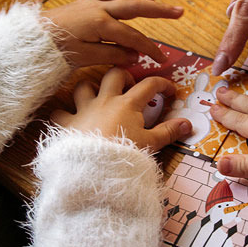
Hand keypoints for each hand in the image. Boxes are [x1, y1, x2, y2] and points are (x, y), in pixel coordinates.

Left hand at [44, 0, 182, 67]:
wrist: (30, 39)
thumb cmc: (54, 50)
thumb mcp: (84, 58)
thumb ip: (111, 55)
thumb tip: (134, 56)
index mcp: (100, 23)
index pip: (132, 37)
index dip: (148, 48)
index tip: (161, 59)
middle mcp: (98, 7)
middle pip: (135, 5)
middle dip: (159, 9)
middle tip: (180, 11)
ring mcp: (90, 1)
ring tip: (154, 0)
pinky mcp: (83, 1)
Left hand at [51, 67, 190, 151]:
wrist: (95, 172)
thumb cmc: (125, 156)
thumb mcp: (151, 145)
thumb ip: (169, 132)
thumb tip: (187, 124)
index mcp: (128, 104)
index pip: (149, 85)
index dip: (162, 84)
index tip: (169, 91)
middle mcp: (105, 101)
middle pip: (114, 74)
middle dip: (124, 76)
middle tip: (130, 88)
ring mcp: (83, 110)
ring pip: (83, 85)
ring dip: (91, 88)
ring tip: (97, 98)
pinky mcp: (66, 124)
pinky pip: (60, 112)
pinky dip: (63, 113)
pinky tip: (68, 118)